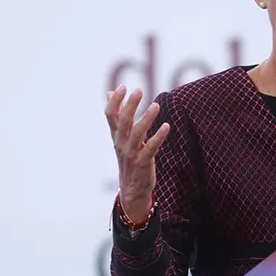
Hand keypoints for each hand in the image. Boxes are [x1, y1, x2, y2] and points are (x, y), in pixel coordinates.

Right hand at [105, 85, 169, 220]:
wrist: (131, 188)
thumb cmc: (128, 157)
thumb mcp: (121, 136)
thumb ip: (118, 114)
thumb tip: (109, 92)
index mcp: (116, 135)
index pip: (110, 115)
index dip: (115, 101)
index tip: (122, 87)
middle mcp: (121, 143)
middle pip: (123, 121)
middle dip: (130, 105)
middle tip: (138, 90)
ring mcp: (131, 153)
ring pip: (137, 133)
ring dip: (146, 118)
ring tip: (156, 105)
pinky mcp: (143, 162)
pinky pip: (151, 147)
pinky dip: (158, 136)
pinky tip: (166, 126)